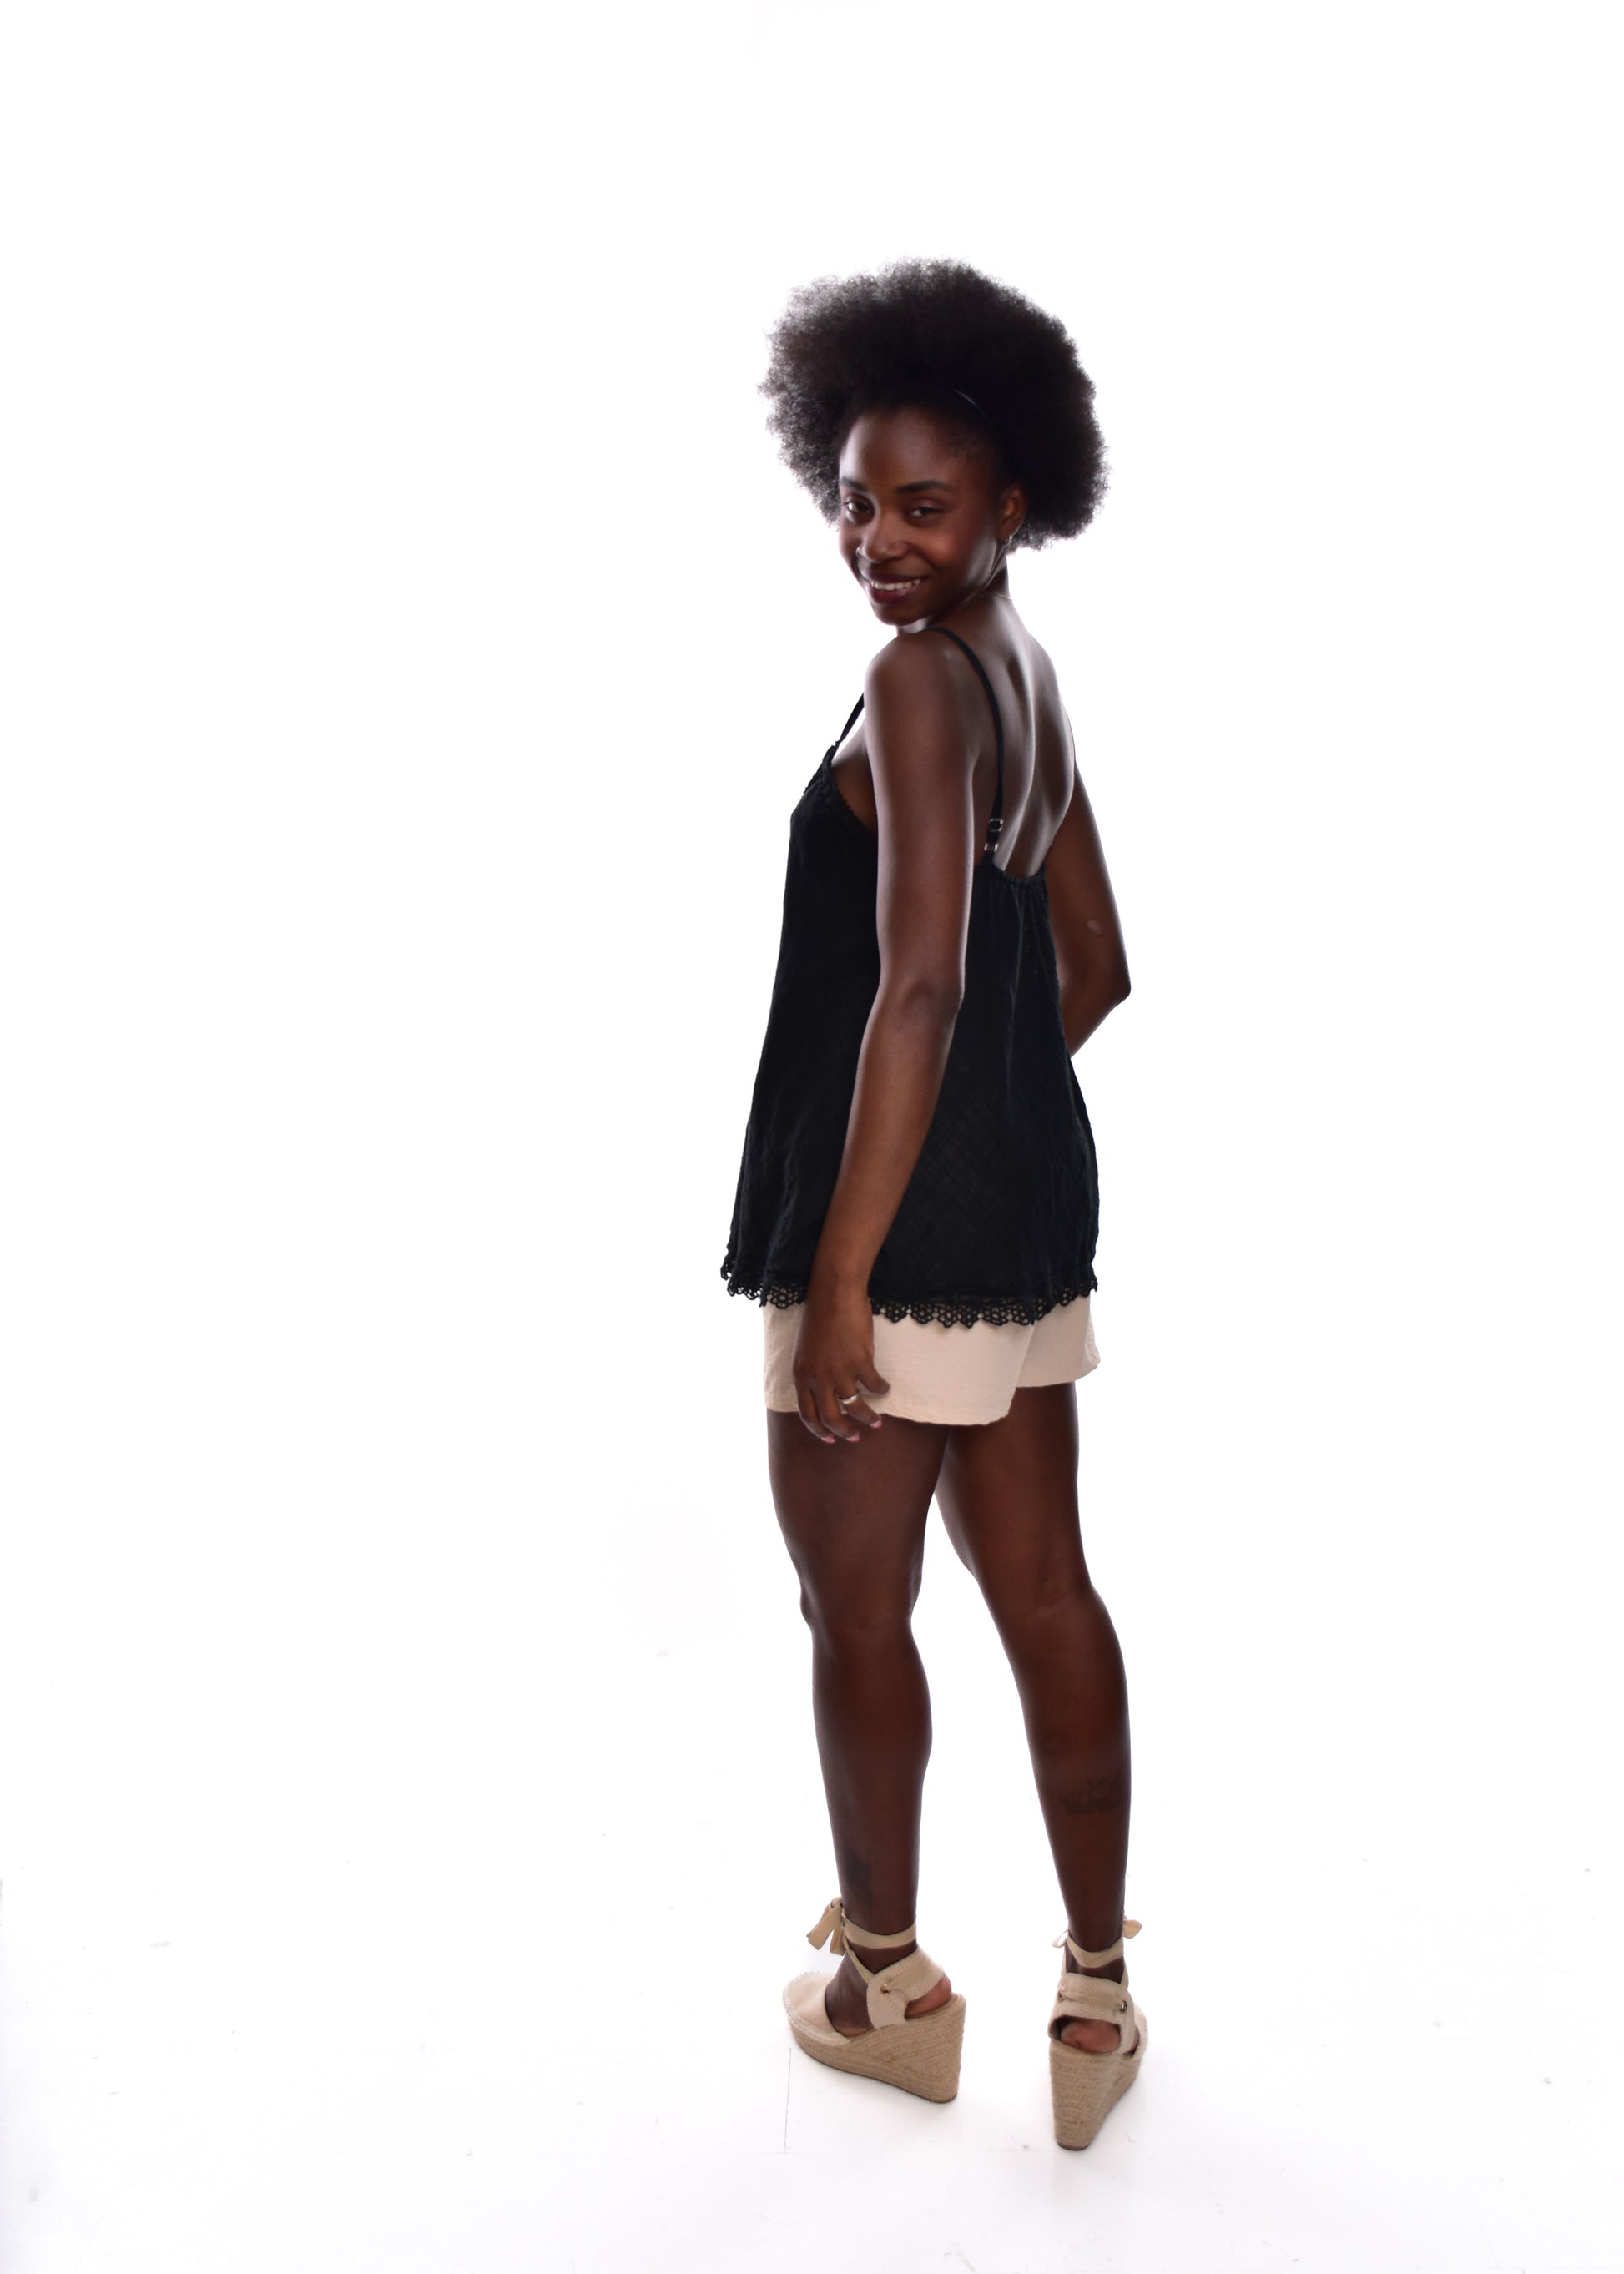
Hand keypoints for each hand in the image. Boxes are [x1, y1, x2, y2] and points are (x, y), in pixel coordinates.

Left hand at [792, 1275, 890, 1441]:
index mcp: (801, 1375)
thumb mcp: (805, 1350)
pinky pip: (874, 1385)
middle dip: (844, 1432)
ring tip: (876, 1421)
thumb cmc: (819, 1317)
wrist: (834, 1293)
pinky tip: (886, 1388)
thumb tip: (825, 1392)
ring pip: (855, 1406)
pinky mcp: (861, 1362)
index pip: (807, 1413)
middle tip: (855, 1438)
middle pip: (831, 1417)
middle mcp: (818, 1378)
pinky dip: (882, 1390)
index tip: (830, 1439)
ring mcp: (840, 1371)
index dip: (819, 1430)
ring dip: (868, 1417)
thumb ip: (812, 1372)